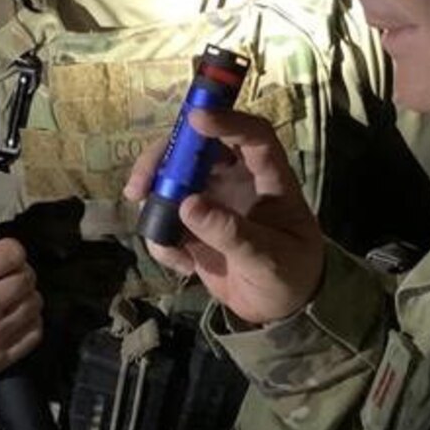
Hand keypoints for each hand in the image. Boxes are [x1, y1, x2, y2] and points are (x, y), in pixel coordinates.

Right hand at [0, 197, 43, 389]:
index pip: (13, 253)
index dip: (9, 249)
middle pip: (26, 278)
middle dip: (18, 271)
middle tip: (4, 274)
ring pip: (33, 305)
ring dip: (26, 296)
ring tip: (9, 294)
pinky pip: (33, 335)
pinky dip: (29, 323)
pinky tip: (13, 316)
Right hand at [125, 109, 324, 326]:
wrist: (280, 309)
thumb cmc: (290, 275)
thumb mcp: (269, 259)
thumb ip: (231, 233)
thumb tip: (187, 205)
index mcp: (269, 178)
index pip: (253, 136)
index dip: (227, 120)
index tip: (195, 119)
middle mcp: (237, 180)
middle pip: (196, 148)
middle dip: (163, 158)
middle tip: (139, 185)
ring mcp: (212, 200)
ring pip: (172, 179)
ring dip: (154, 199)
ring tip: (157, 233)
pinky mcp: (192, 225)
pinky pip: (166, 219)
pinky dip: (163, 239)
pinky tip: (183, 266)